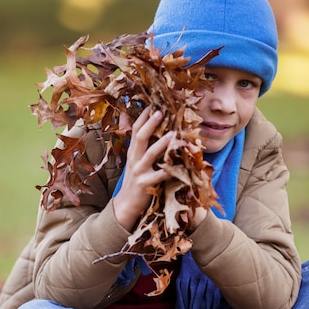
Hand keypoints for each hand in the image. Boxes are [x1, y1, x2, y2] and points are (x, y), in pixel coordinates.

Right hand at [113, 109, 172, 230]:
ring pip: (149, 154)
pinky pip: (160, 175)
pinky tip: (181, 165)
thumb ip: (143, 149)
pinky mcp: (145, 183)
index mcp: (133, 152)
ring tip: (172, 134)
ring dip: (161, 144)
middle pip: (140, 137)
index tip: (151, 104)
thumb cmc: (135, 180)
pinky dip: (170, 170)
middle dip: (150, 124)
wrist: (127, 203)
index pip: (135, 130)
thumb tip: (156, 133)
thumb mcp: (136, 162)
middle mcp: (134, 159)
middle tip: (160, 111)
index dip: (142, 117)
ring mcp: (139, 171)